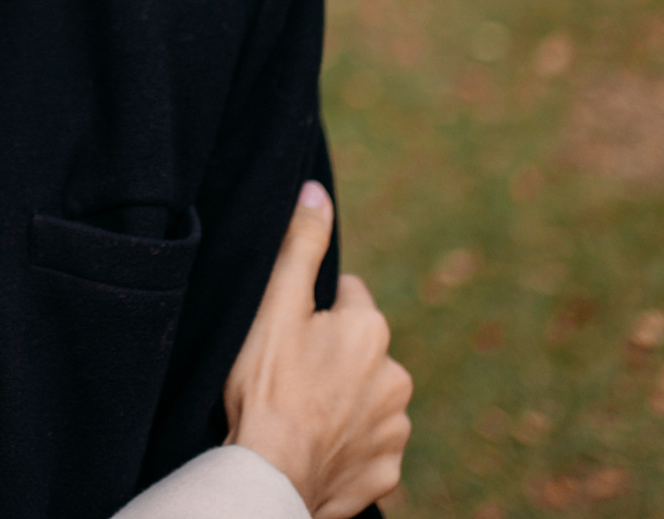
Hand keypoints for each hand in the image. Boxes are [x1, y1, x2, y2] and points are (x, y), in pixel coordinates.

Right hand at [223, 181, 412, 518]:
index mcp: (370, 329)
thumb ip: (301, 244)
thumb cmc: (267, 386)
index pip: (349, 298)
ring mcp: (394, 428)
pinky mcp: (387, 470)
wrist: (272, 473)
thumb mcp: (276, 305)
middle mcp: (395, 376)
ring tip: (301, 415)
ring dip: (343, 404)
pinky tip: (315, 447)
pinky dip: (347, 447)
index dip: (315, 312)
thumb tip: (315, 191)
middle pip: (361, 352)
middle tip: (291, 376)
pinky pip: (369, 448)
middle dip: (334, 359)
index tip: (290, 334)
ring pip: (368, 401)